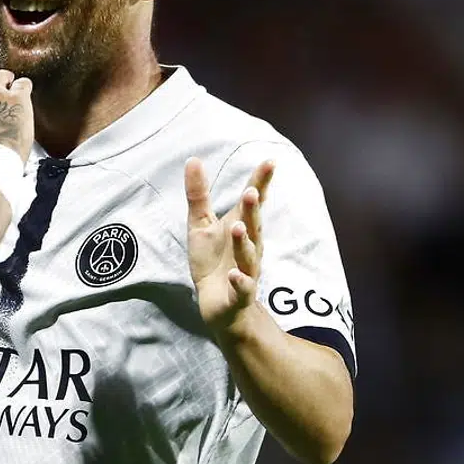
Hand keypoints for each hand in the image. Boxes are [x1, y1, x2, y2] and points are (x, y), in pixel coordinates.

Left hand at [185, 157, 274, 331]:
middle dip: (253, 210)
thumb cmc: (212, 261)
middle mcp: (248, 247)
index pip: (252, 203)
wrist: (218, 304)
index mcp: (241, 227)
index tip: (270, 162)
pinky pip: (242, 287)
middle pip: (253, 226)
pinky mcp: (239, 294)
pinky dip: (240, 282)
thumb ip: (199, 194)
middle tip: (252, 192)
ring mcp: (246, 270)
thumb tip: (193, 159)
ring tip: (237, 227)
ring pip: (248, 256)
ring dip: (243, 242)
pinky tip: (234, 275)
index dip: (261, 183)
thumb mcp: (200, 224)